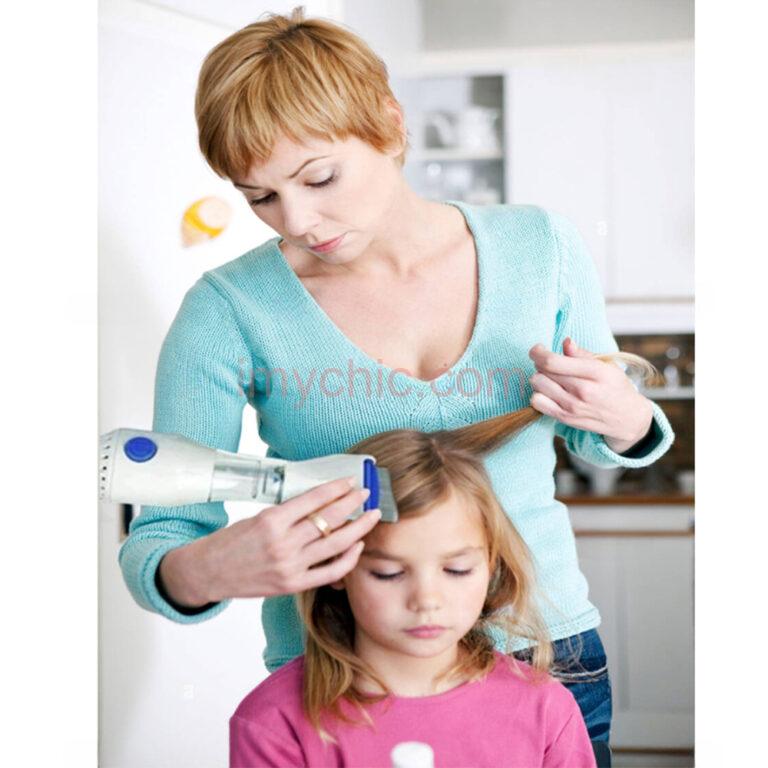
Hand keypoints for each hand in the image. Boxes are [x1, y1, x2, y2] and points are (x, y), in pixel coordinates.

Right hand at [159, 477, 381, 605]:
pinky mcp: (292, 585)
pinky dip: (347, 559)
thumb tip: (321, 501)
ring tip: (371, 517)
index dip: (336, 488)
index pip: (314, 500)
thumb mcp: (257, 517)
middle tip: (367, 493)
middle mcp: (283, 544)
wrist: (208, 572)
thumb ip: (288, 513)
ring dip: (358, 529)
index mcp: (272, 521)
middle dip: (353, 504)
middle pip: (329, 520)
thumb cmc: (231, 541)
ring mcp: (289, 567)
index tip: (350, 480)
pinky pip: (329, 573)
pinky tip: (356, 546)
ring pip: (335, 545)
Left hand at [528, 338, 653, 453]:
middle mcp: (583, 390)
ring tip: (550, 378)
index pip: (553, 361)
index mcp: (595, 372)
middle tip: (549, 364)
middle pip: (543, 372)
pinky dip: (538, 394)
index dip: (538, 353)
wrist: (628, 418)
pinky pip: (537, 403)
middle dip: (540, 364)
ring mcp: (573, 406)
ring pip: (538, 386)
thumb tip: (566, 342)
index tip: (537, 349)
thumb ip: (583, 354)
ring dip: (539, 378)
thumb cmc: (615, 387)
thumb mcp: (606, 365)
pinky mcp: (565, 418)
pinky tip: (548, 392)